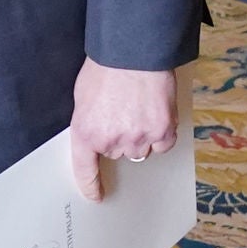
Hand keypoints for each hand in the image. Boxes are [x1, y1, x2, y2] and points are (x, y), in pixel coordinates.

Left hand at [67, 59, 181, 203]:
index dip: (90, 185)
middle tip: (121, 112)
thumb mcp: (83, 95)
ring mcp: (138, 138)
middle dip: (119, 137)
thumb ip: (89, 120)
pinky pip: (163, 143)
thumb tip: (97, 132)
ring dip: (141, 135)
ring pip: (141, 149)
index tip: (96, 196)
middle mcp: (111, 142)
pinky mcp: (163, 131)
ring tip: (138, 107)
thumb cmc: (105, 67)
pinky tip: (156, 112)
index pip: (84, 168)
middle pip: (117, 153)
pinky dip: (162, 132)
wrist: (133, 51)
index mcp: (86, 133)